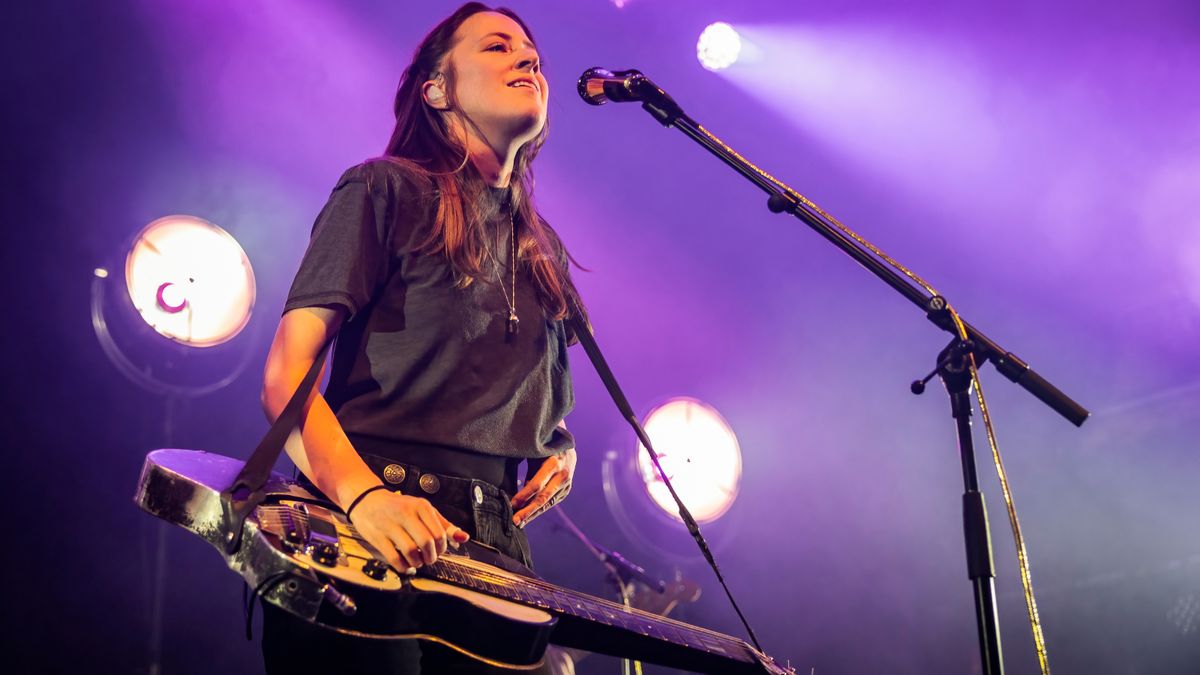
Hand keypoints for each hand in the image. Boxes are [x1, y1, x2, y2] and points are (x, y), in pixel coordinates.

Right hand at [348, 489, 469, 572]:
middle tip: (429, 559)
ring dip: (417, 563)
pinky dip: (403, 567)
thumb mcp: (422, 509)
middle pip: (427, 543)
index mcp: (421, 506)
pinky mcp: (377, 537)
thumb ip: (443, 524)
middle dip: (431, 557)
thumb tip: (463, 538)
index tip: (439, 551)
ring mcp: (390, 525)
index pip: (439, 533)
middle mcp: (406, 513)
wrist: (366, 500)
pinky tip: (406, 566)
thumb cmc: (398, 506)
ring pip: (411, 552)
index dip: (442, 548)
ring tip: (417, 562)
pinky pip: (394, 558)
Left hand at [511, 447, 575, 527]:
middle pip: (543, 498)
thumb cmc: (544, 447)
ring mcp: (566, 484)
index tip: (511, 504)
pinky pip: (551, 503)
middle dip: (528, 511)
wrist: (566, 446)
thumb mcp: (536, 454)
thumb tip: (517, 493)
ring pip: (547, 504)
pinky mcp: (566, 490)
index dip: (523, 496)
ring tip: (519, 523)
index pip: (537, 484)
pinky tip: (529, 516)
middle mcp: (563, 475)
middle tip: (514, 522)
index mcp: (554, 463)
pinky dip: (539, 510)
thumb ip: (529, 472)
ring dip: (532, 514)